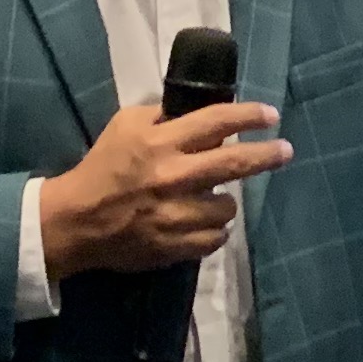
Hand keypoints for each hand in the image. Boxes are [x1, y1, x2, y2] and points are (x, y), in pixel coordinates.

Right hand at [40, 97, 288, 276]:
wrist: (76, 221)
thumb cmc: (102, 167)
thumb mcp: (124, 126)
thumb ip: (161, 117)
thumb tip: (197, 115)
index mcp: (161, 143)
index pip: (216, 122)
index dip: (249, 116)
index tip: (270, 115)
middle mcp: (174, 176)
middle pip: (235, 163)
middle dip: (267, 155)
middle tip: (286, 151)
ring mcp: (176, 215)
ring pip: (227, 207)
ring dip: (226, 201)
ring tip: (214, 200)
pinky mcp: (175, 246)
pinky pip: (215, 239)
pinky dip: (214, 231)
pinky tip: (203, 224)